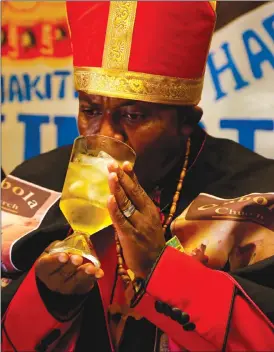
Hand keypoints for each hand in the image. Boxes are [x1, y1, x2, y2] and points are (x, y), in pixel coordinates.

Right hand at [36, 242, 103, 294]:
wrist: (61, 271)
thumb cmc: (57, 257)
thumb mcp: (54, 249)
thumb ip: (60, 246)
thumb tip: (72, 242)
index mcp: (43, 268)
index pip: (47, 265)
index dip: (56, 260)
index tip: (64, 256)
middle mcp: (52, 281)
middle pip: (62, 274)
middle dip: (71, 266)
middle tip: (78, 259)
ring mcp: (65, 288)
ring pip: (74, 282)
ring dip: (84, 274)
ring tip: (91, 268)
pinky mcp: (78, 290)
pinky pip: (86, 284)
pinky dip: (94, 278)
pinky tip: (99, 273)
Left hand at [107, 161, 165, 279]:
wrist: (157, 265)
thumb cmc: (149, 242)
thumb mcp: (147, 221)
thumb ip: (137, 209)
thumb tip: (123, 194)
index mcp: (150, 209)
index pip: (139, 189)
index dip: (131, 176)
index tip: (124, 163)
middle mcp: (146, 214)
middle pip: (133, 193)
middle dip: (122, 177)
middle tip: (112, 164)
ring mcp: (139, 225)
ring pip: (126, 204)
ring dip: (118, 189)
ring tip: (111, 175)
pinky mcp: (131, 236)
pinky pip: (121, 220)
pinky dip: (115, 209)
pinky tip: (109, 199)